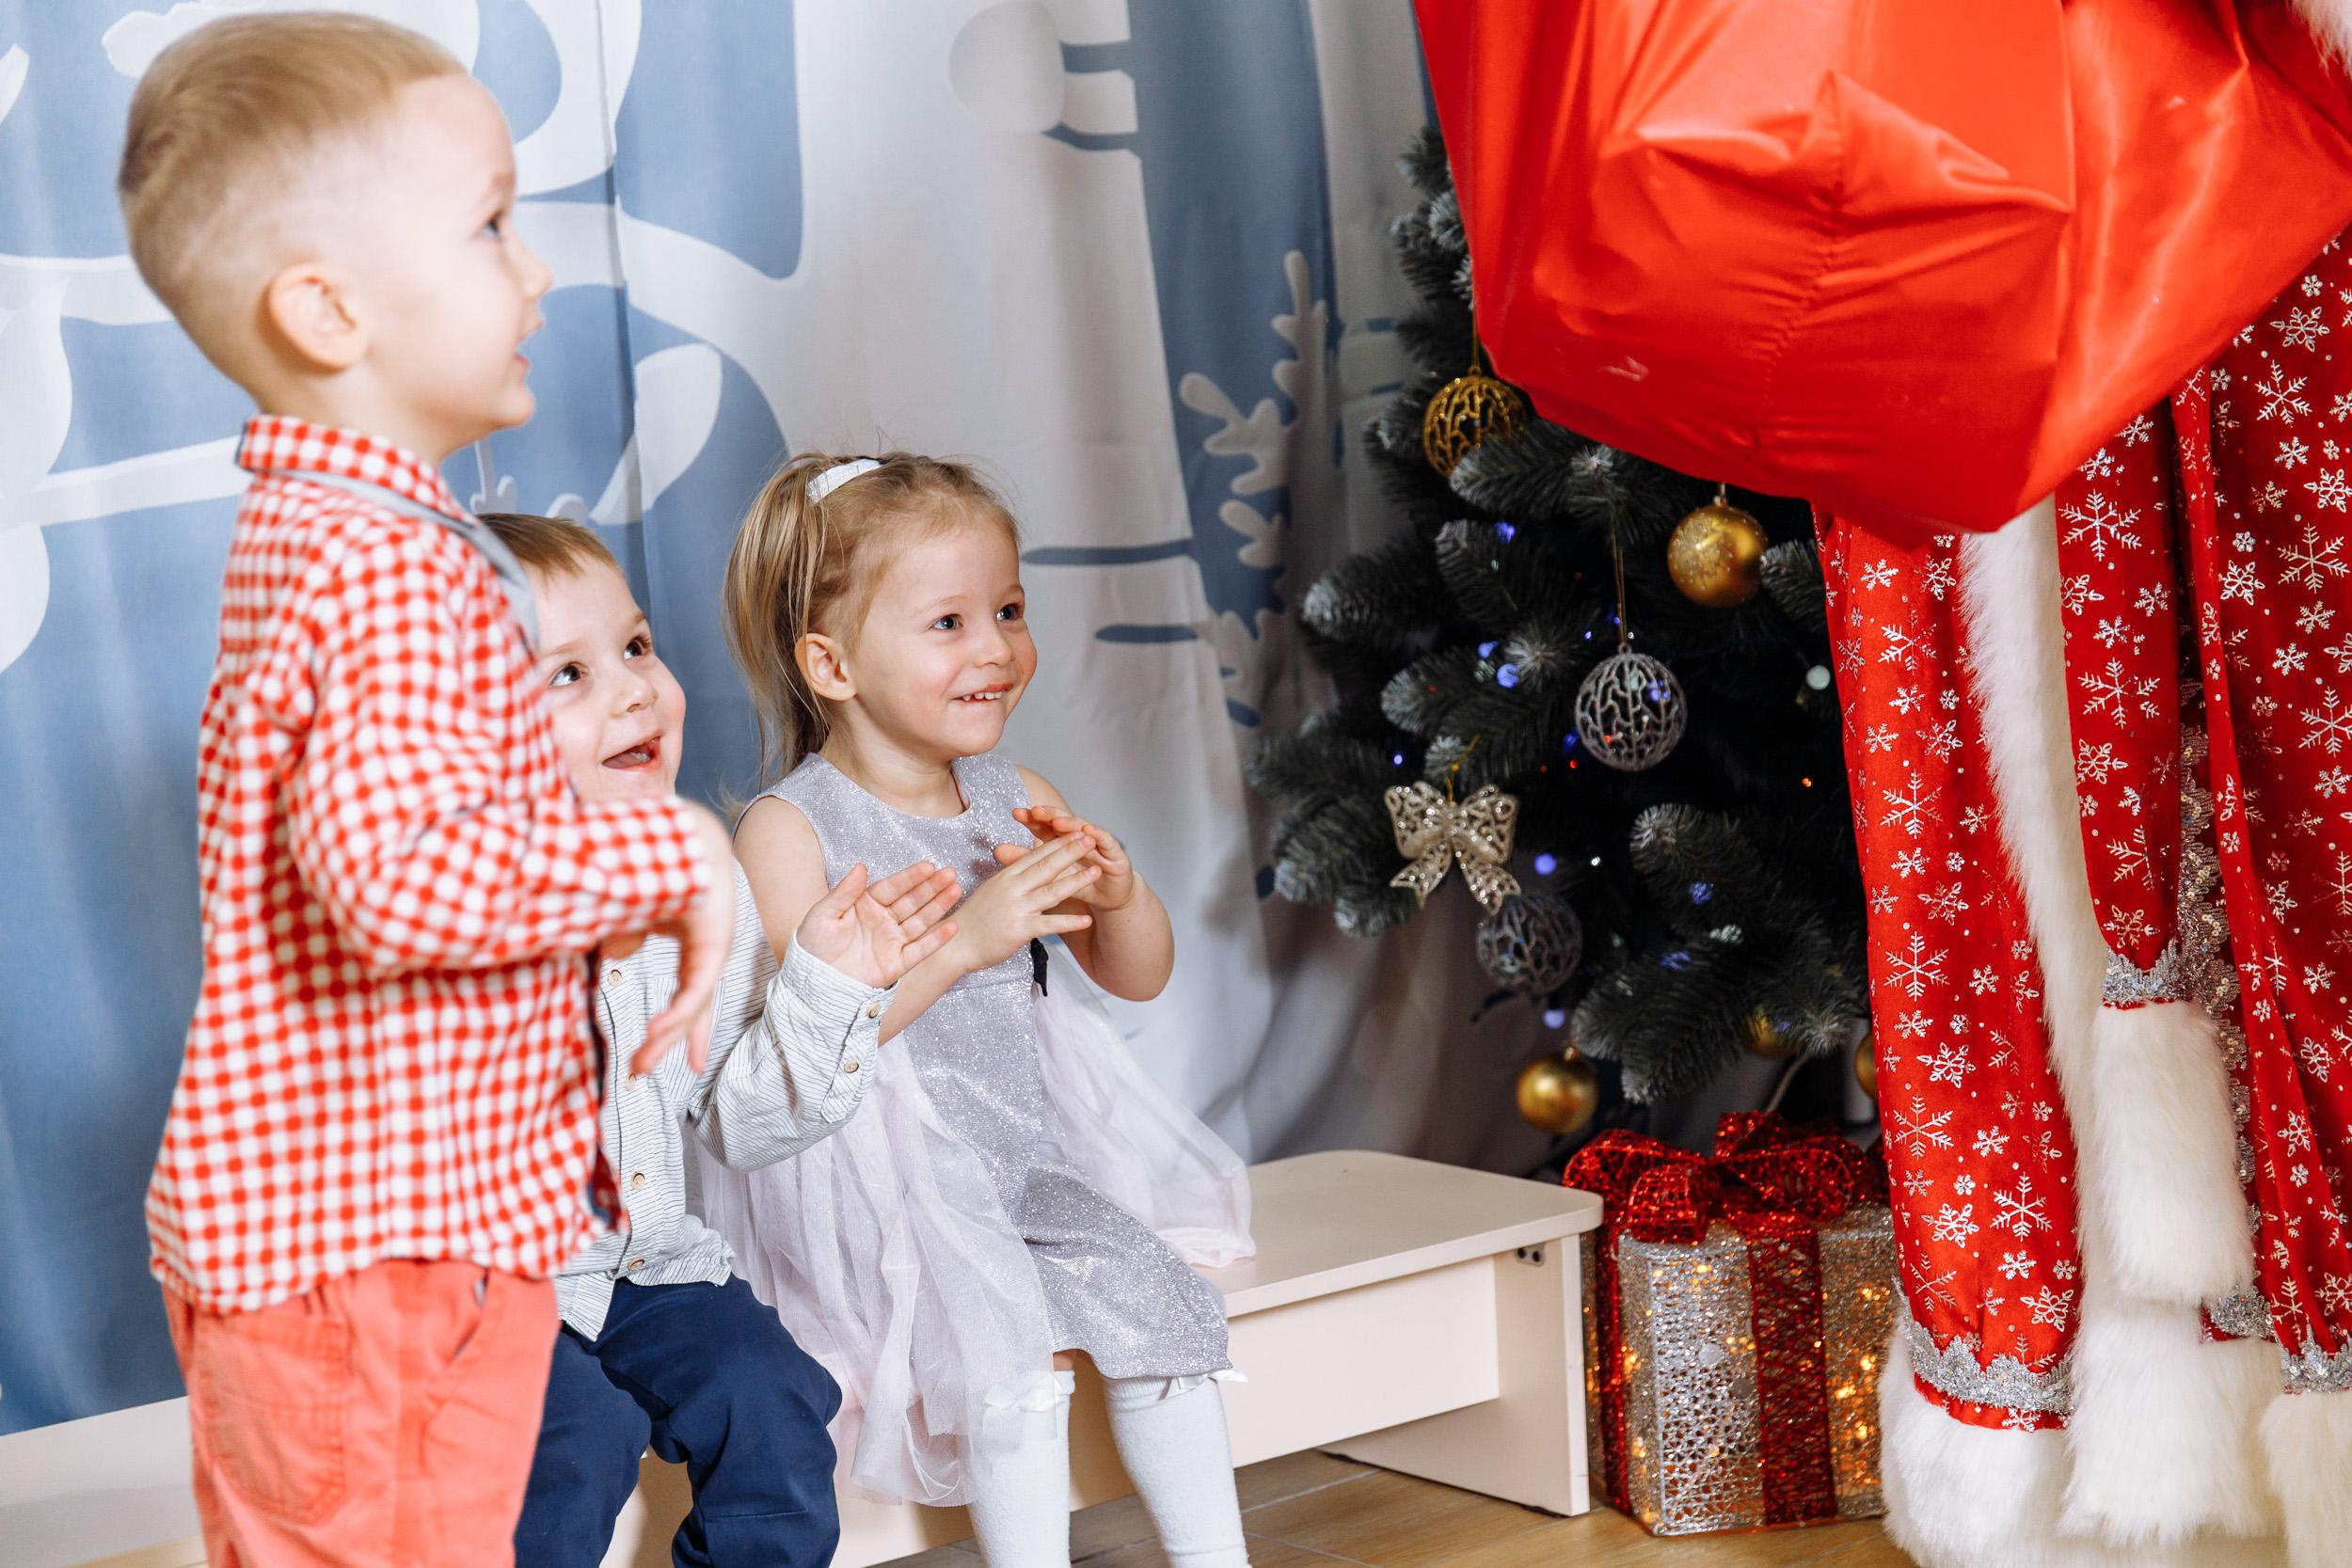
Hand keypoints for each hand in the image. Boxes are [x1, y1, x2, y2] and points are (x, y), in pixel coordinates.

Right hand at [636, 804, 737, 1074]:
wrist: (677, 824)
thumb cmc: (655, 856)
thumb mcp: (634, 906)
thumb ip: (626, 932)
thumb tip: (618, 953)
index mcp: (693, 938)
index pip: (688, 990)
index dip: (677, 1024)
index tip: (658, 1053)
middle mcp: (709, 944)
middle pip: (694, 1004)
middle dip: (671, 1039)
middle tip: (643, 1069)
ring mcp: (716, 942)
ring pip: (694, 1000)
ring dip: (667, 1034)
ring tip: (644, 1062)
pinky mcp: (715, 938)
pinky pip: (698, 984)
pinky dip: (680, 1012)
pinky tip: (661, 1032)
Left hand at [796, 860, 960, 989]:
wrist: (813, 984)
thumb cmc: (812, 947)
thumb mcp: (823, 915)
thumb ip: (844, 892)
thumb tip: (861, 866)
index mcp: (864, 906)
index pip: (892, 887)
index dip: (911, 877)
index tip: (929, 866)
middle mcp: (882, 921)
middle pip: (911, 901)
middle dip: (931, 887)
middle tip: (950, 873)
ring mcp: (891, 942)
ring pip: (920, 921)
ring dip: (938, 906)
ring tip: (956, 890)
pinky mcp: (897, 964)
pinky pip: (920, 950)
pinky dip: (936, 940)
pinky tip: (951, 927)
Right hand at [949, 830, 1099, 971]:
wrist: (956, 944)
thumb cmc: (974, 919)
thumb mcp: (992, 890)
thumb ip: (1011, 878)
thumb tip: (1025, 866)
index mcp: (1006, 876)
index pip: (1036, 854)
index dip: (1058, 841)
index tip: (1075, 830)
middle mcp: (1012, 888)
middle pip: (1047, 865)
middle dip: (1071, 851)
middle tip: (1091, 838)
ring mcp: (1016, 908)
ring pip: (1052, 890)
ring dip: (1077, 880)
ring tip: (1097, 871)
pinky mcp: (1019, 929)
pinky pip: (1049, 924)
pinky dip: (1069, 922)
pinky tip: (1087, 918)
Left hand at [1004, 807, 1136, 909]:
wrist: (1110, 900)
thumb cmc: (1080, 885)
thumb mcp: (1050, 877)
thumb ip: (1027, 862)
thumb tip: (997, 849)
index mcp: (1063, 841)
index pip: (1045, 826)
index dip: (1032, 819)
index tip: (1016, 813)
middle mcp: (1080, 837)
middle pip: (1063, 823)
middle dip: (1049, 816)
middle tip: (1035, 811)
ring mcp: (1099, 844)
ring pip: (1084, 829)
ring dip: (1071, 824)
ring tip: (1058, 821)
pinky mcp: (1116, 854)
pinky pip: (1107, 842)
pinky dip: (1099, 835)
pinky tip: (1090, 831)